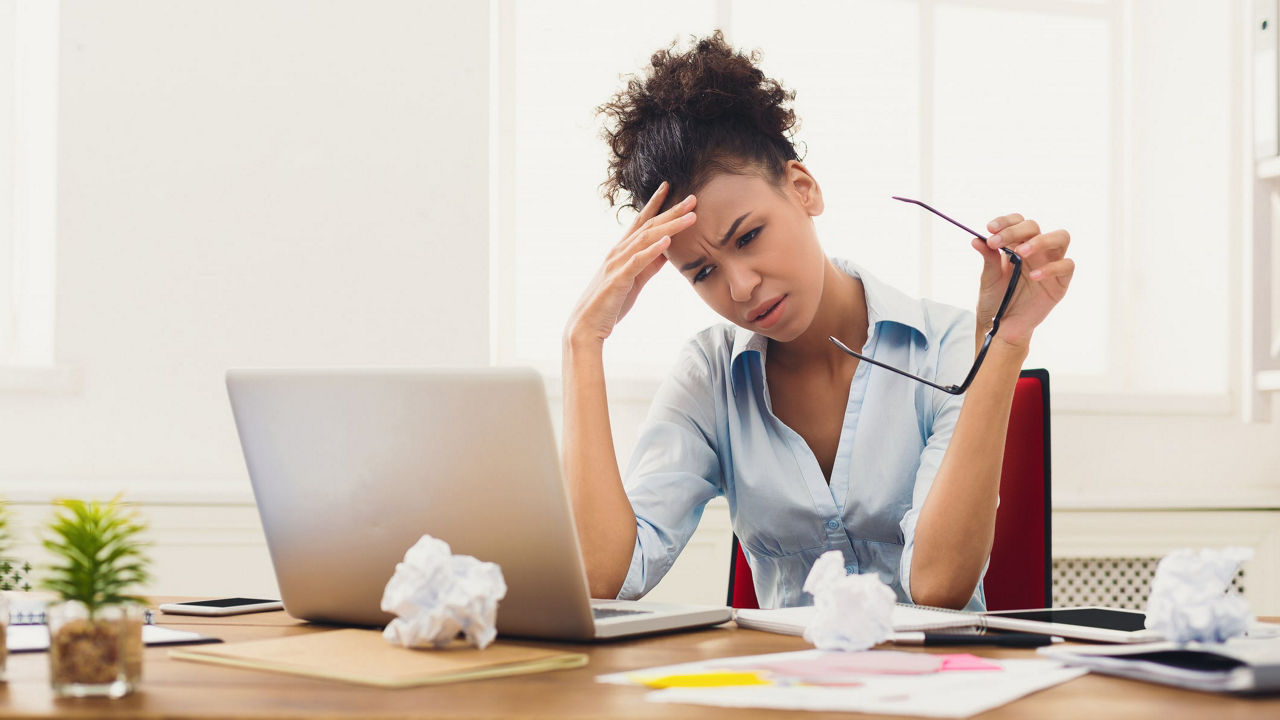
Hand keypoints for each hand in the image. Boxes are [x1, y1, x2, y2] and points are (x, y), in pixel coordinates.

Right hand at [565, 182, 697, 346]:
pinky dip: (653, 250)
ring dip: (670, 226)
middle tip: (693, 198)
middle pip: (648, 225)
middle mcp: (618, 251)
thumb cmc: (610, 303)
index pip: (641, 221)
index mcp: (622, 250)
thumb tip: (668, 249)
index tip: (670, 187)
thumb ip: (650, 263)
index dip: (656, 203)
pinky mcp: (618, 280)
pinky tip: (667, 241)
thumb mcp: (636, 279)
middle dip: (671, 210)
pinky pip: (637, 261)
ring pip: (646, 239)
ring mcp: (617, 264)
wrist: (586, 326)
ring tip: (689, 217)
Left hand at [971, 213, 1073, 347]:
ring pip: (1061, 238)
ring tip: (1021, 252)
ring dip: (1040, 241)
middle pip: (1036, 227)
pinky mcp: (1061, 282)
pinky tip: (1033, 276)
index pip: (1018, 222)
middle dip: (1016, 230)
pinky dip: (1051, 268)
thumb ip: (988, 258)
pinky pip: (1067, 266)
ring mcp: (1050, 264)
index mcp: (1018, 245)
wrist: (1001, 326)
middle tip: (997, 242)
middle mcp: (1036, 251)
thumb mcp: (989, 278)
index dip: (1006, 221)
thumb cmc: (996, 299)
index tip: (989, 228)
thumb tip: (976, 239)